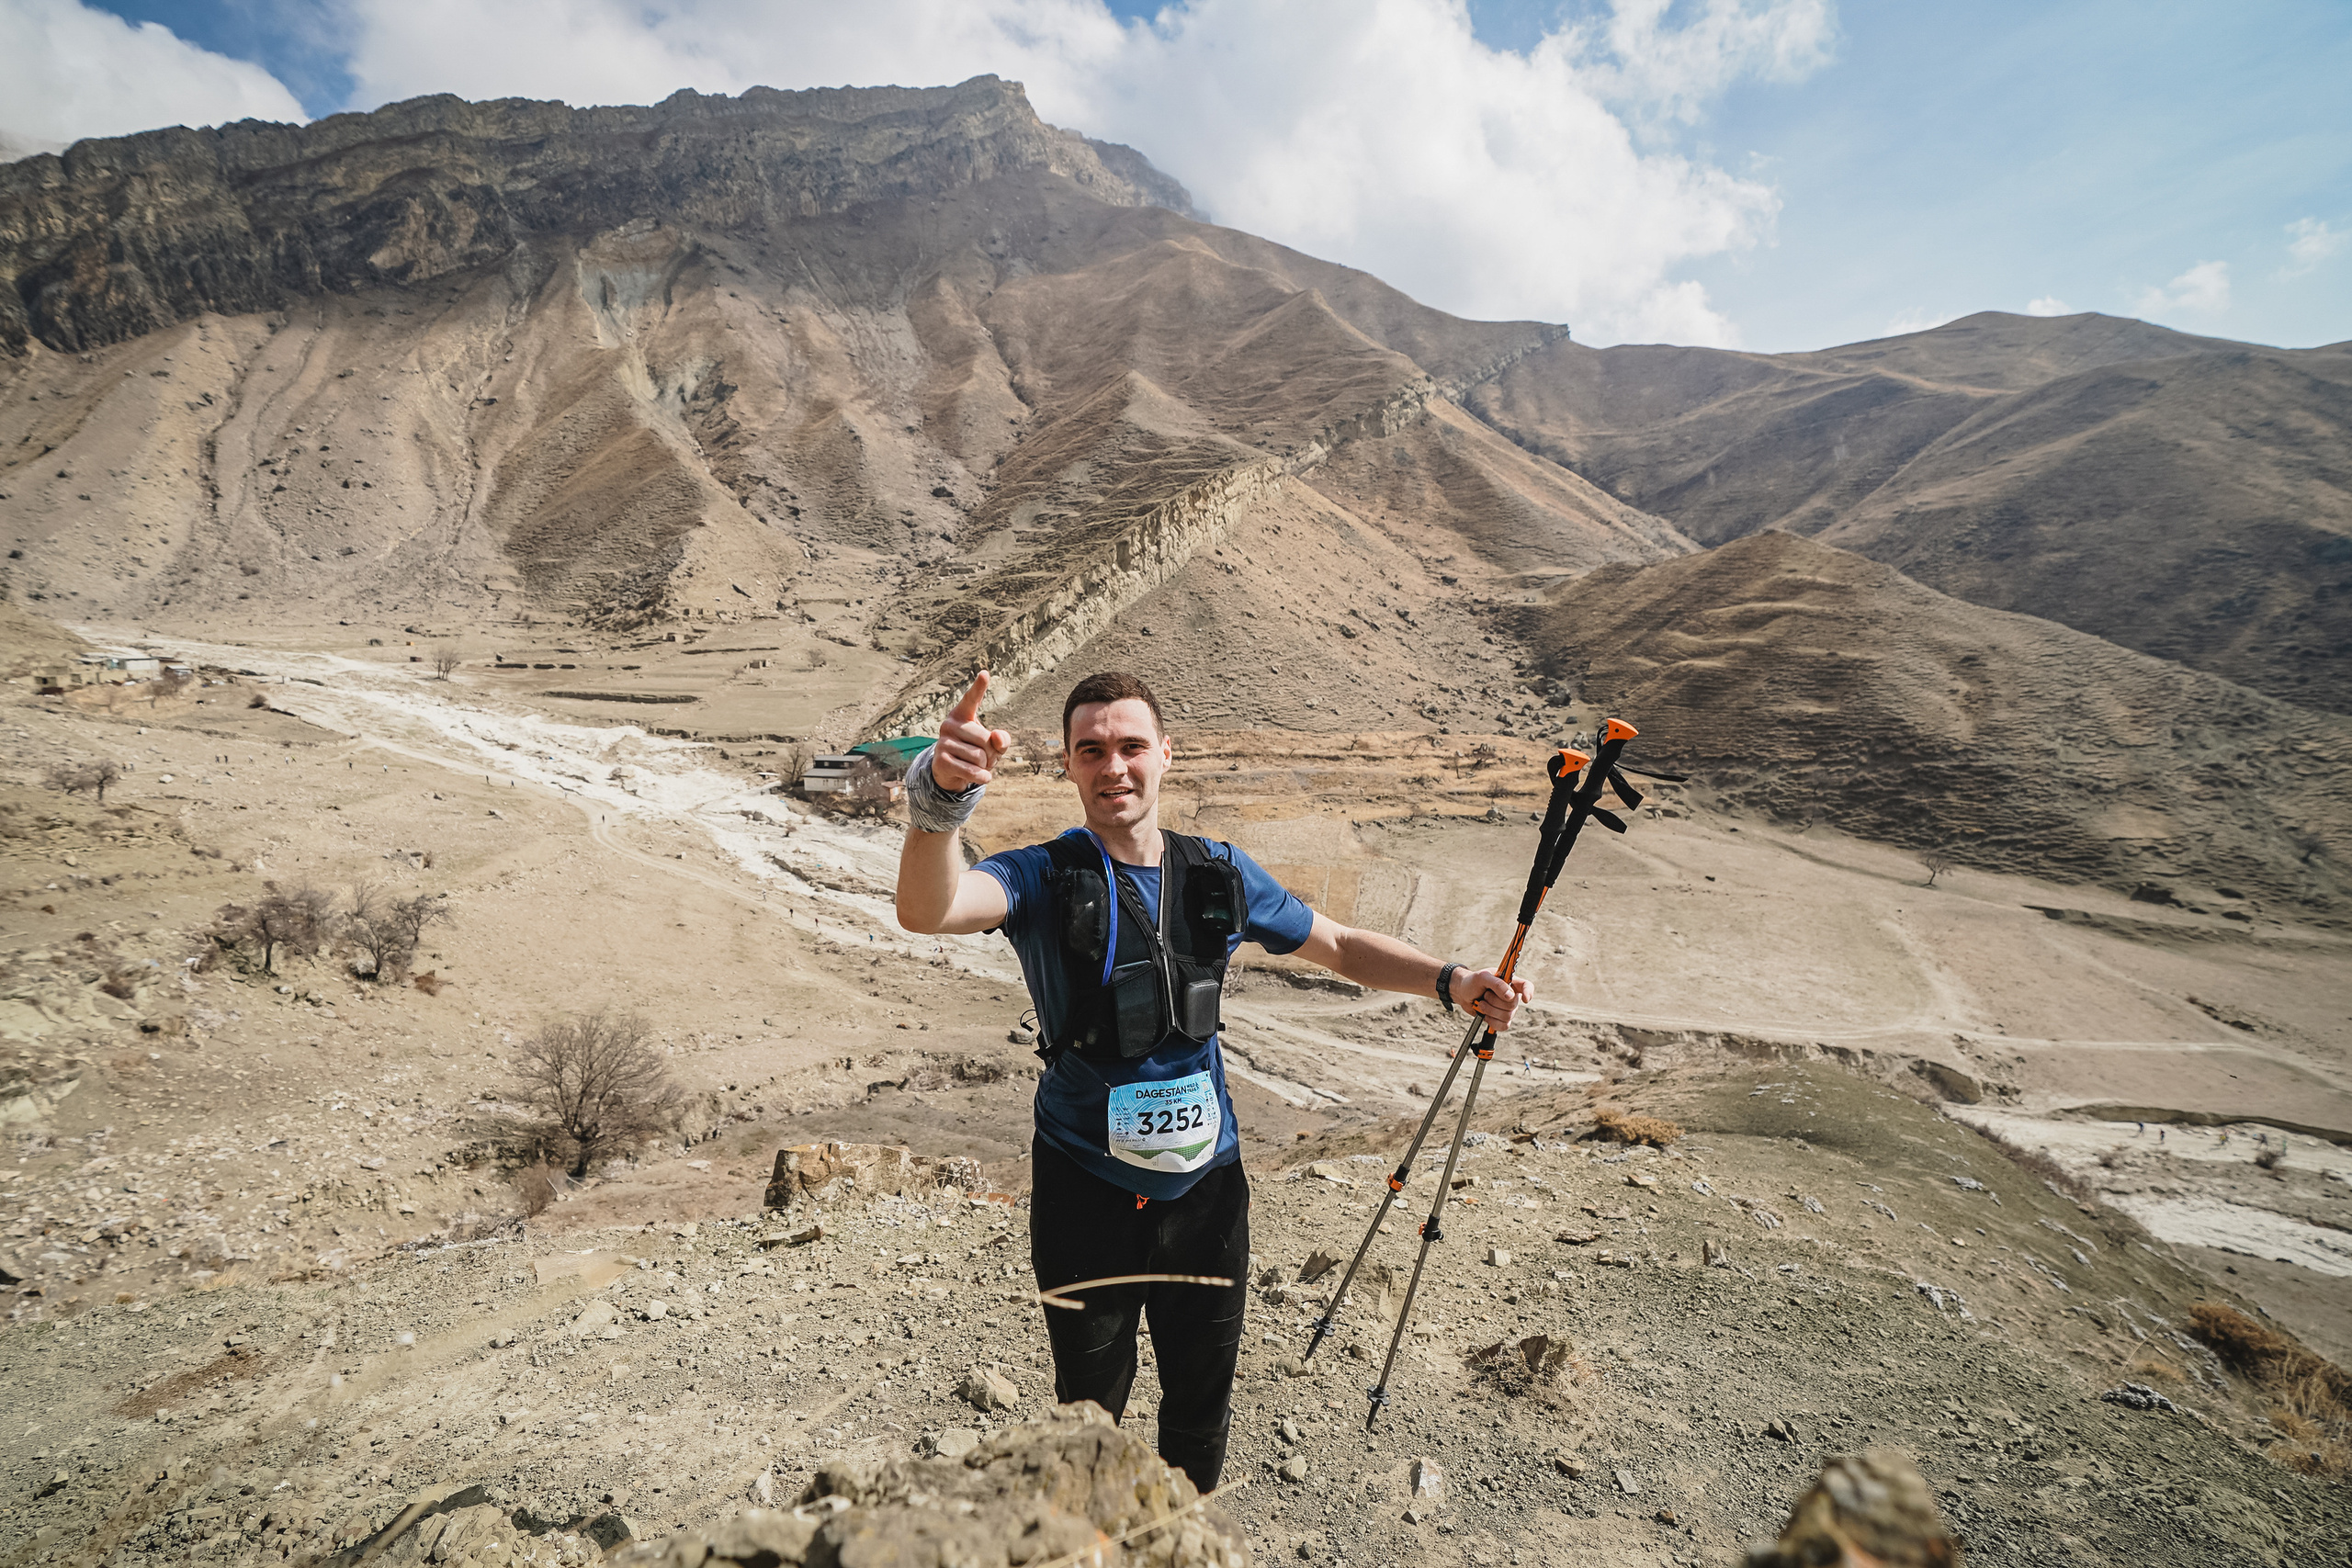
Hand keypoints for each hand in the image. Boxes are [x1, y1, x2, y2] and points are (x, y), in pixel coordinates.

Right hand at [931, 671, 1011, 790]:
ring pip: (980, 757)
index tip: (985, 673)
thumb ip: (1001, 740)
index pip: (972, 699)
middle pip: (985, 740)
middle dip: (992, 754)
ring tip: (978, 765)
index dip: (979, 687)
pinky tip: (983, 777)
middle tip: (985, 758)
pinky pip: (972, 770)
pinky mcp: (941, 760)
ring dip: (986, 766)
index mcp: (962, 714)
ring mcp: (943, 741)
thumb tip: (997, 738)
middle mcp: (950, 724)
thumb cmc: (974, 752)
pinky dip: (983, 777)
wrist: (950, 772)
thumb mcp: (992, 745)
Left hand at [1453, 966, 1532, 1028]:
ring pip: (1507, 1016)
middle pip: (1513, 1005)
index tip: (1524, 999)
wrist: (1462, 994)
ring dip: (1490, 1010)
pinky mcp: (1500, 1019)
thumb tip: (1510, 996)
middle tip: (1485, 995)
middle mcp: (1511, 995)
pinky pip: (1503, 1026)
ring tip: (1481, 1003)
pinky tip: (1485, 1014)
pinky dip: (1491, 1021)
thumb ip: (1497, 984)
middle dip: (1494, 1002)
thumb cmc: (1472, 982)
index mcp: (1510, 982)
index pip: (1527, 986)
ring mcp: (1506, 1008)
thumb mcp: (1482, 977)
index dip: (1529, 993)